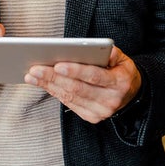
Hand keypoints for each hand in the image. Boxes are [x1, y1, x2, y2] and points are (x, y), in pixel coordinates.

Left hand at [24, 45, 140, 122]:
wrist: (132, 95)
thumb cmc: (122, 71)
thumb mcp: (123, 58)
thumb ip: (110, 52)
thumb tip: (94, 48)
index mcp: (119, 82)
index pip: (94, 76)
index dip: (75, 70)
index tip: (57, 64)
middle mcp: (110, 100)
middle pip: (77, 88)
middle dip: (53, 78)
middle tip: (35, 69)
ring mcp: (100, 111)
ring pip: (70, 98)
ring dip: (49, 86)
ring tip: (33, 75)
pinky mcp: (92, 117)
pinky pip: (70, 104)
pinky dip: (55, 93)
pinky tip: (44, 84)